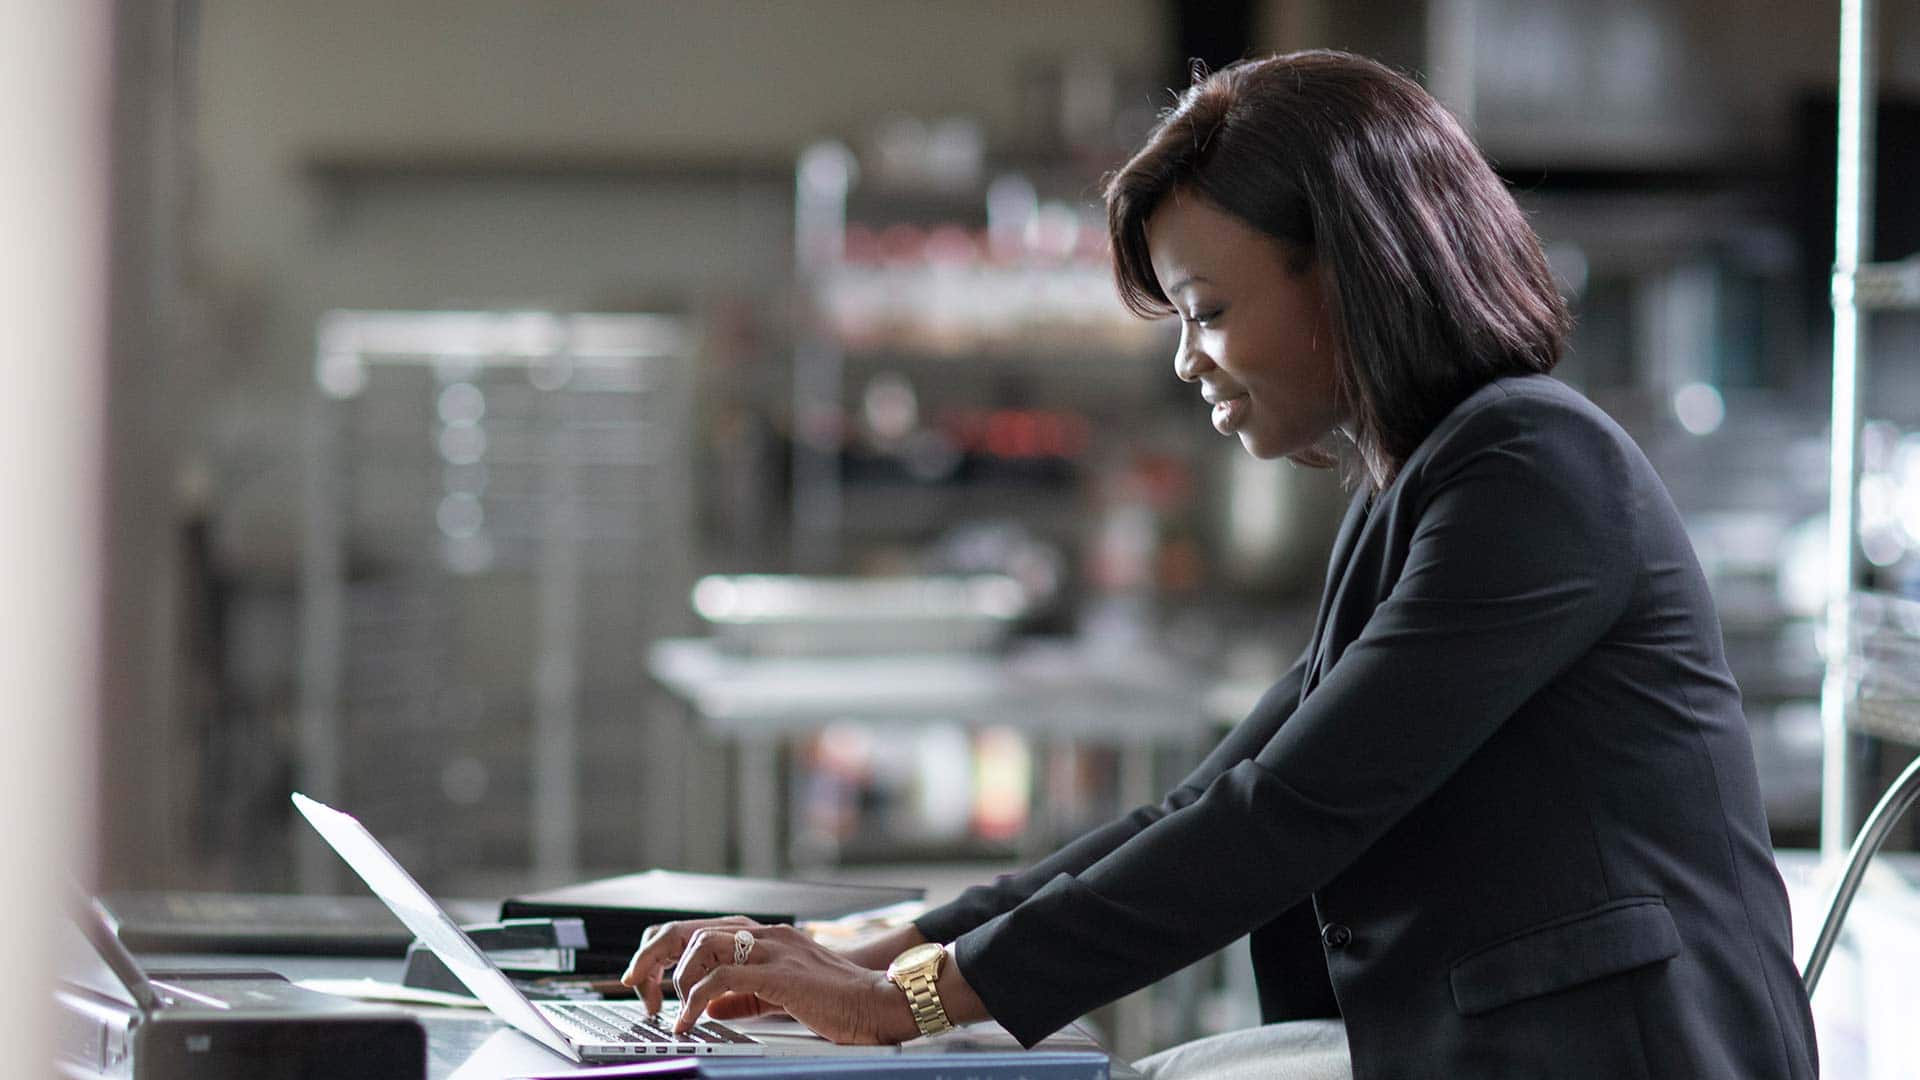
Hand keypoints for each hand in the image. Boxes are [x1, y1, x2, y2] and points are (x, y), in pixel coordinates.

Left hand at [620, 917, 917, 1044]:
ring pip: (700, 944)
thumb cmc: (837, 999)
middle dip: (651, 956)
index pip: (696, 928)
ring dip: (674, 978)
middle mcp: (763, 932)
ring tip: (670, 1009)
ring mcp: (771, 947)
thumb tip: (707, 1005)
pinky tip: (690, 1020)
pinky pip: (720, 978)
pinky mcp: (777, 971)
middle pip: (688, 928)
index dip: (661, 951)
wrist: (879, 1001)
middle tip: (636, 986)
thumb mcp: (778, 995)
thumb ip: (742, 995)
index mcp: (763, 934)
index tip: (643, 979)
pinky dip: (695, 1000)